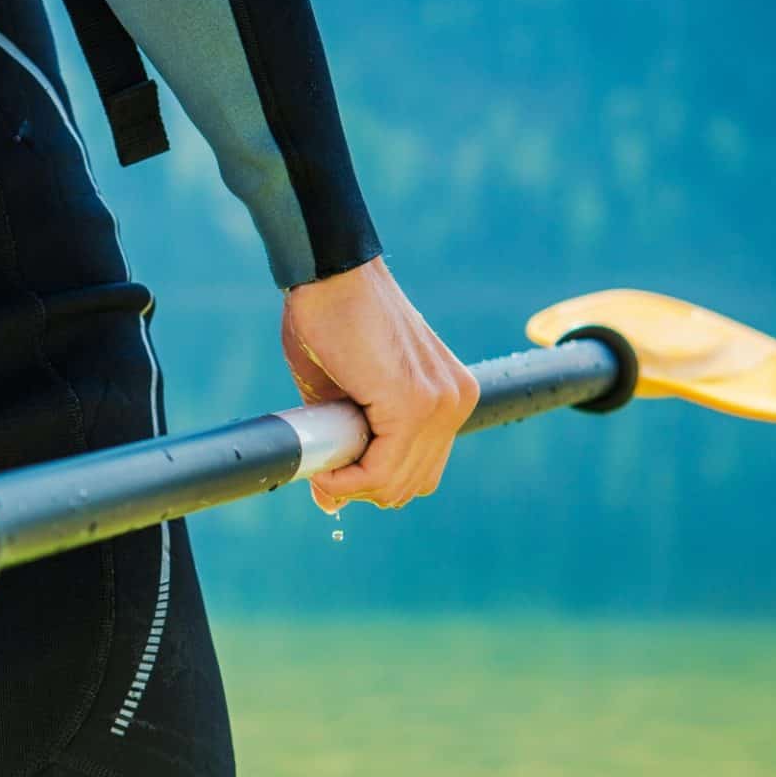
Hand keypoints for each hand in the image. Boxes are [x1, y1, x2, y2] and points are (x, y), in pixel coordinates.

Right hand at [280, 257, 478, 512]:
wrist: (330, 273)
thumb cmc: (330, 321)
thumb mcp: (340, 396)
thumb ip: (344, 445)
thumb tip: (329, 502)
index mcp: (447, 396)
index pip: (419, 470)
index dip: (373, 482)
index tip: (334, 474)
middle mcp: (454, 401)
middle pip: (411, 484)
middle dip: (362, 488)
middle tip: (324, 471)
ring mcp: (439, 403)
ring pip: (396, 483)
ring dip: (352, 486)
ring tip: (321, 467)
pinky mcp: (414, 404)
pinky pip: (382, 469)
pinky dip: (349, 479)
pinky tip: (325, 471)